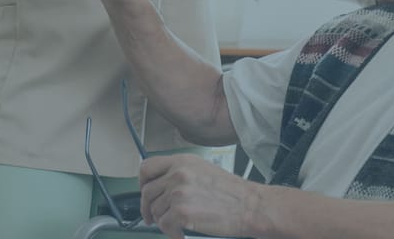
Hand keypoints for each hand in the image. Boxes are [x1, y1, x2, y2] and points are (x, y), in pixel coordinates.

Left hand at [139, 155, 258, 237]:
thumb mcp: (203, 170)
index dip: (142, 183)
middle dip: (148, 208)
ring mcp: (178, 193)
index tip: (144, 193)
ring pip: (156, 212)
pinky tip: (184, 232)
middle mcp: (177, 174)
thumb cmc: (233, 193)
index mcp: (182, 161)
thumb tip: (161, 187)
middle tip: (152, 218)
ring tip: (180, 224)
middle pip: (147, 193)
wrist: (252, 207)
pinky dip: (172, 232)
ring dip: (165, 221)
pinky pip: (165, 226)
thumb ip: (180, 174)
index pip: (147, 167)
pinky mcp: (181, 212)